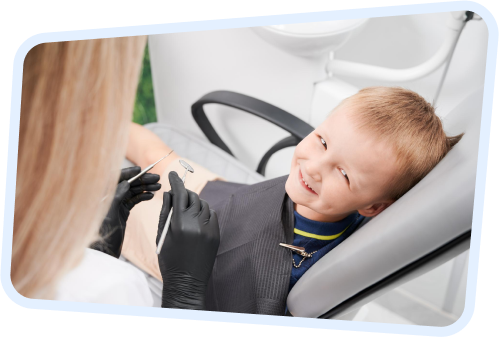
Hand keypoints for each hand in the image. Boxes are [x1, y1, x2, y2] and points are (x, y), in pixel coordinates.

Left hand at [91, 166, 160, 257]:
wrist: (103, 253)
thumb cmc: (102, 236)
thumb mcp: (109, 215)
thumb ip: (116, 197)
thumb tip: (126, 183)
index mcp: (103, 196)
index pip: (116, 178)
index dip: (129, 172)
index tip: (141, 169)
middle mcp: (109, 198)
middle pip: (127, 184)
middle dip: (142, 180)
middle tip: (157, 178)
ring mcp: (116, 204)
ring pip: (132, 191)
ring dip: (145, 188)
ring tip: (158, 186)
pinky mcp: (122, 211)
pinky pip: (134, 200)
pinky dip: (143, 197)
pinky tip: (151, 196)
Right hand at [156, 171, 219, 309]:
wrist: (186, 281)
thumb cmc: (169, 259)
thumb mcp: (162, 234)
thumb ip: (166, 211)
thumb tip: (168, 193)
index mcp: (179, 224)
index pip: (179, 194)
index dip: (176, 181)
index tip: (172, 174)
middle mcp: (196, 224)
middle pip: (192, 197)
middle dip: (185, 193)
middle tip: (178, 194)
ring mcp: (209, 229)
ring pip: (204, 204)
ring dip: (195, 202)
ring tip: (186, 209)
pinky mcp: (216, 234)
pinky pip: (212, 214)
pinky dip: (204, 212)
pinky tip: (196, 218)